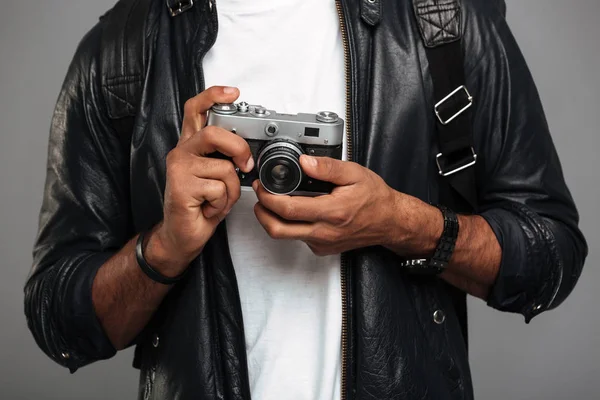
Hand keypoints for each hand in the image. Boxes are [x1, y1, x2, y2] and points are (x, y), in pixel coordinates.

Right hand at [146, 86, 253, 275]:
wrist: (182, 234)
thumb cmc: (201, 204)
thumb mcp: (218, 176)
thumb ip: (228, 159)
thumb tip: (249, 153)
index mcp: (191, 145)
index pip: (196, 109)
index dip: (213, 96)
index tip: (233, 92)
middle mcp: (182, 152)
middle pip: (213, 133)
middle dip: (238, 149)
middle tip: (245, 165)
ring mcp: (179, 168)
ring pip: (223, 168)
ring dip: (230, 190)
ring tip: (217, 199)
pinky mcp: (181, 186)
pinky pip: (219, 189)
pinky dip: (222, 203)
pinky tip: (208, 208)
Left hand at [253, 155, 409, 255]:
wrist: (389, 221)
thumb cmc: (375, 199)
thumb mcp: (355, 174)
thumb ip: (328, 167)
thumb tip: (305, 161)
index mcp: (332, 212)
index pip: (288, 209)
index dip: (268, 198)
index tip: (262, 187)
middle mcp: (325, 232)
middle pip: (278, 230)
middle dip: (261, 213)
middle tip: (260, 197)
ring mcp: (322, 243)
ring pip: (285, 236)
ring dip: (272, 219)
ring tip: (272, 202)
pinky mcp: (322, 248)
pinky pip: (298, 238)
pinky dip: (290, 225)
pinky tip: (295, 211)